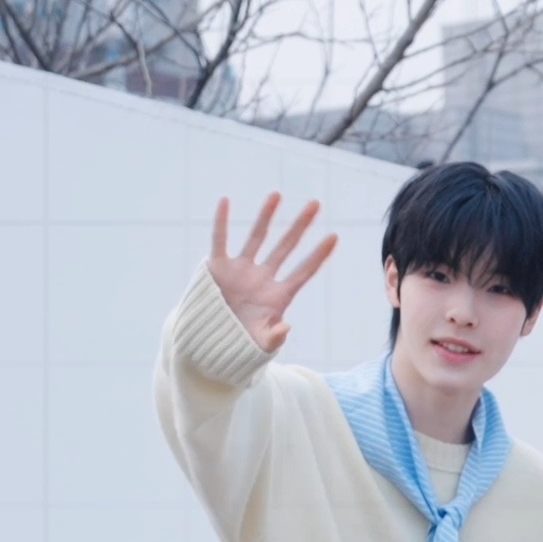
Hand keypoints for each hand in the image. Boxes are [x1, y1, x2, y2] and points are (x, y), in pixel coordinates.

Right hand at [210, 194, 337, 357]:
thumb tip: (286, 326)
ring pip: (256, 238)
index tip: (334, 236)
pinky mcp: (218, 268)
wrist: (208, 345)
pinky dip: (221, 222)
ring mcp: (240, 270)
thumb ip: (273, 338)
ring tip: (277, 194)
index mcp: (278, 297)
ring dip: (266, 216)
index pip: (303, 271)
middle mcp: (262, 278)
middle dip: (300, 226)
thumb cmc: (238, 347)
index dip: (318, 255)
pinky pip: (219, 241)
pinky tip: (225, 201)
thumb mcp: (259, 347)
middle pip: (285, 247)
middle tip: (316, 203)